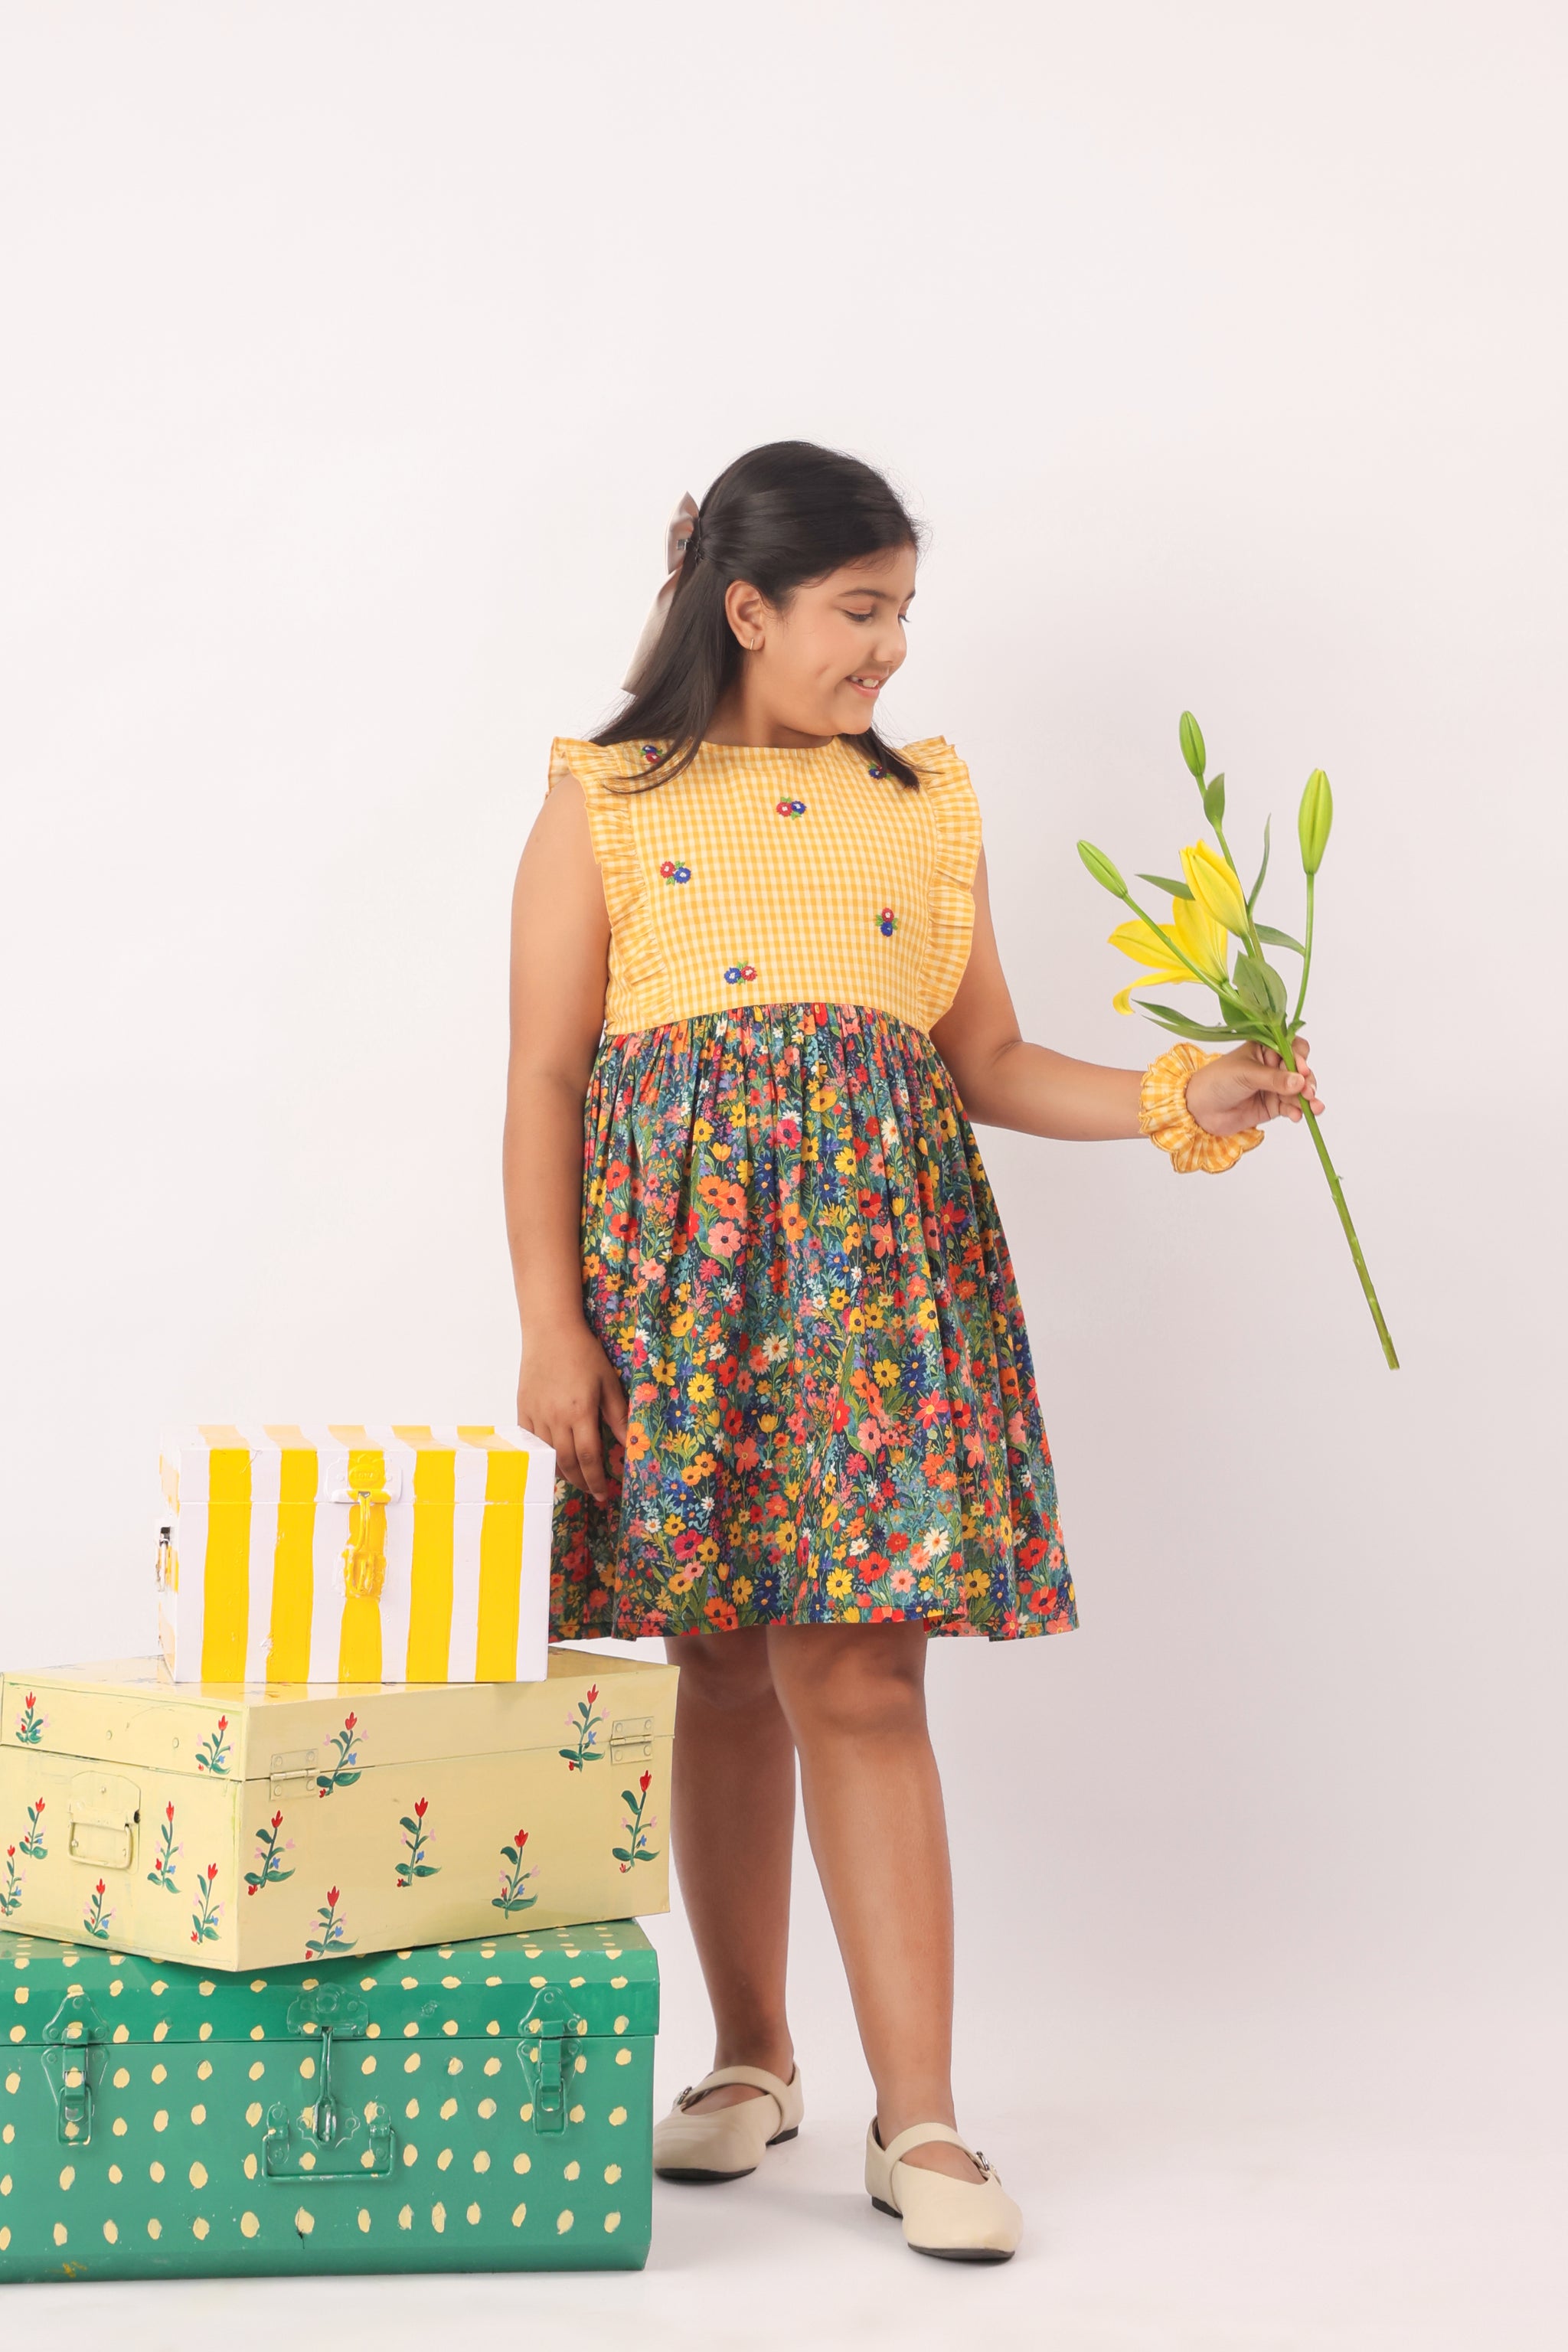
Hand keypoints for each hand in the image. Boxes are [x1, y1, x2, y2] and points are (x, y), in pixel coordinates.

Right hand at [517, 1318, 628, 1506]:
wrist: (550, 1331)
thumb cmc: (584, 1353)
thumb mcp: (608, 1383)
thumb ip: (618, 1415)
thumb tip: (631, 1443)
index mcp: (580, 1413)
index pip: (588, 1458)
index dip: (596, 1480)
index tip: (604, 1493)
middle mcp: (555, 1419)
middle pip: (568, 1463)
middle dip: (582, 1482)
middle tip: (593, 1492)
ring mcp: (536, 1415)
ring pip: (549, 1456)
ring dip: (564, 1473)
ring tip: (577, 1479)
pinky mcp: (522, 1410)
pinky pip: (531, 1443)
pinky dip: (544, 1456)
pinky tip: (554, 1460)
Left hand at [1184, 1037, 1323, 1135]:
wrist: (1199, 1109)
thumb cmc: (1217, 1081)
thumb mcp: (1246, 1074)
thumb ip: (1274, 1079)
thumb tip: (1300, 1081)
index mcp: (1265, 1049)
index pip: (1292, 1047)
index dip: (1300, 1057)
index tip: (1302, 1069)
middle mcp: (1272, 1066)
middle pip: (1300, 1070)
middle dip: (1307, 1081)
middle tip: (1308, 1091)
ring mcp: (1274, 1087)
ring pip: (1299, 1090)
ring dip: (1308, 1098)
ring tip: (1313, 1107)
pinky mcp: (1272, 1106)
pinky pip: (1291, 1107)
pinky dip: (1297, 1111)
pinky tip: (1297, 1116)